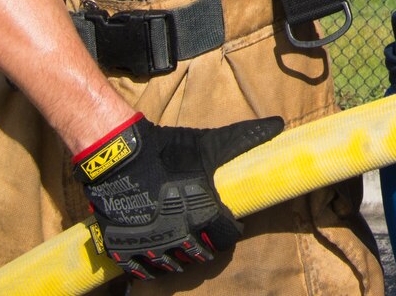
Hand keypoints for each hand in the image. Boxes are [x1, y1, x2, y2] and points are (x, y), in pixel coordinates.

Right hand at [73, 114, 280, 278]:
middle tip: (205, 235)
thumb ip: (243, 139)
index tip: (229, 224)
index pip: (227, 238)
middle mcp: (179, 237)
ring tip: (182, 245)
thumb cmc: (167, 150)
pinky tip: (155, 256)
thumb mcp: (208, 144)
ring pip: (173, 267)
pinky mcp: (125, 249)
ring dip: (180, 259)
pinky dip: (150, 267)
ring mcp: (151, 245)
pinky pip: (142, 270)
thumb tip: (279, 124)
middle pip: (201, 256)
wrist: (117, 157)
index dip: (230, 231)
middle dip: (206, 246)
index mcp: (203, 215)